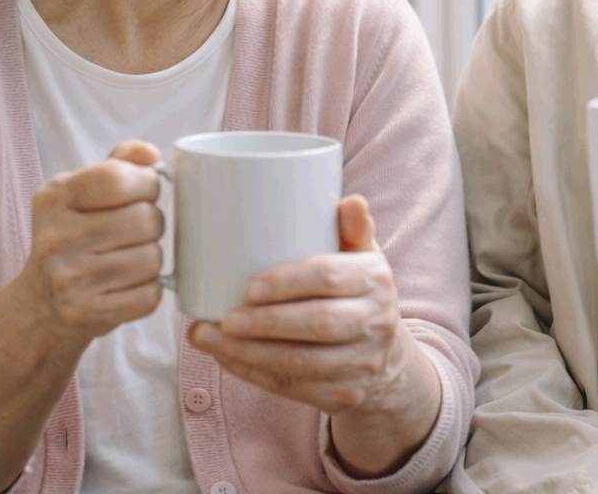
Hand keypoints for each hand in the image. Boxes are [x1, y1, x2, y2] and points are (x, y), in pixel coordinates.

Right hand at [21, 140, 164, 343]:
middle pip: (145, 219)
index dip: (147, 183)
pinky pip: (149, 295)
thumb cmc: (73, 237)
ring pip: (152, 258)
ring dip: (151, 258)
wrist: (42, 303)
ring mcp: (67, 278)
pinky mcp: (84, 312)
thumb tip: (149, 153)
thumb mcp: (83, 192)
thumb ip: (119, 164)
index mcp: (54, 197)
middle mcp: (55, 236)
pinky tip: (128, 285)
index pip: (118, 177)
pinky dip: (149, 290)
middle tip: (136, 232)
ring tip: (129, 258)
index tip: (145, 192)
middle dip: (152, 224)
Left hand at [189, 195, 440, 476]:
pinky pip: (293, 388)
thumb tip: (350, 201)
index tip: (247, 286)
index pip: (329, 277)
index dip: (286, 282)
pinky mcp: (344, 396)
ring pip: (300, 362)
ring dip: (249, 353)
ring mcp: (362, 363)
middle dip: (265, 323)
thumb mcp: (362, 259)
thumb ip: (352, 229)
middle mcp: (376, 321)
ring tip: (211, 339)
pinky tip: (227, 359)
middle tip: (224, 319)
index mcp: (375, 278)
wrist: (387, 361)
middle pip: (317, 323)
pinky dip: (254, 375)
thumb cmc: (358, 295)